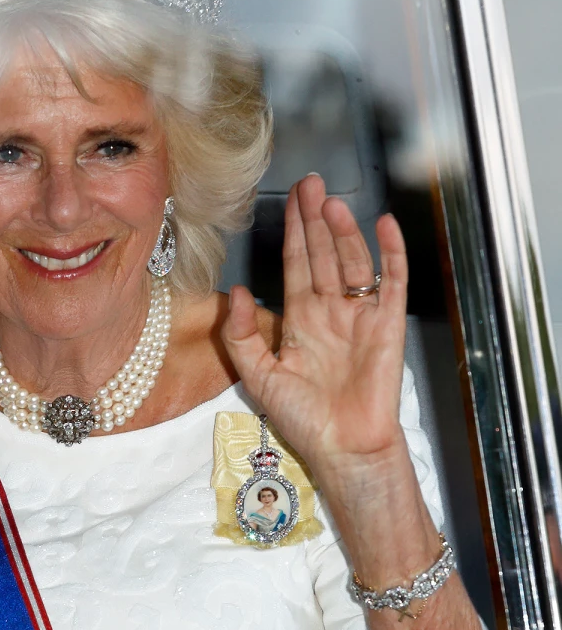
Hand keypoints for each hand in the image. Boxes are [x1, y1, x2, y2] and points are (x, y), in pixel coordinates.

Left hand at [221, 174, 409, 478]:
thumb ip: (242, 334)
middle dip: (316, 219)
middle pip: (324, 254)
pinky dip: (392, 253)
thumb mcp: (258, 375)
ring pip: (353, 261)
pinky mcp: (388, 325)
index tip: (291, 199)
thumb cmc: (302, 418)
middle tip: (310, 182)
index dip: (294, 232)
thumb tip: (236, 290)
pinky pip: (392, 282)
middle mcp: (330, 311)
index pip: (296, 264)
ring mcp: (360, 315)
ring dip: (344, 231)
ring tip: (331, 202)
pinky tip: (385, 226)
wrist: (342, 447)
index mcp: (299, 319)